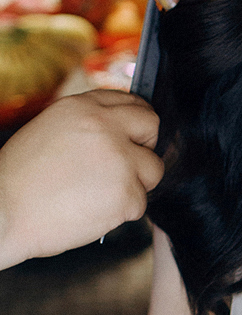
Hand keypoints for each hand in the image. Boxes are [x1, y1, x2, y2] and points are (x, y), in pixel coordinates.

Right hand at [0, 91, 163, 266]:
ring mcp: (118, 159)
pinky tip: (94, 211)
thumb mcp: (49, 130)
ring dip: (135, 184)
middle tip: (127, 166)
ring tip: (100, 193)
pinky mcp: (125, 192)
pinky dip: (122, 212)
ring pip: (153, 169)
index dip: (135, 123)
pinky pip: (141, 203)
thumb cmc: (20, 180)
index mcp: (82, 107)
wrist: (4, 212)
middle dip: (145, 147)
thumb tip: (119, 129)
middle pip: (152, 127)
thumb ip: (86, 125)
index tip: (133, 137)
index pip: (131, 102)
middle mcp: (104, 126)